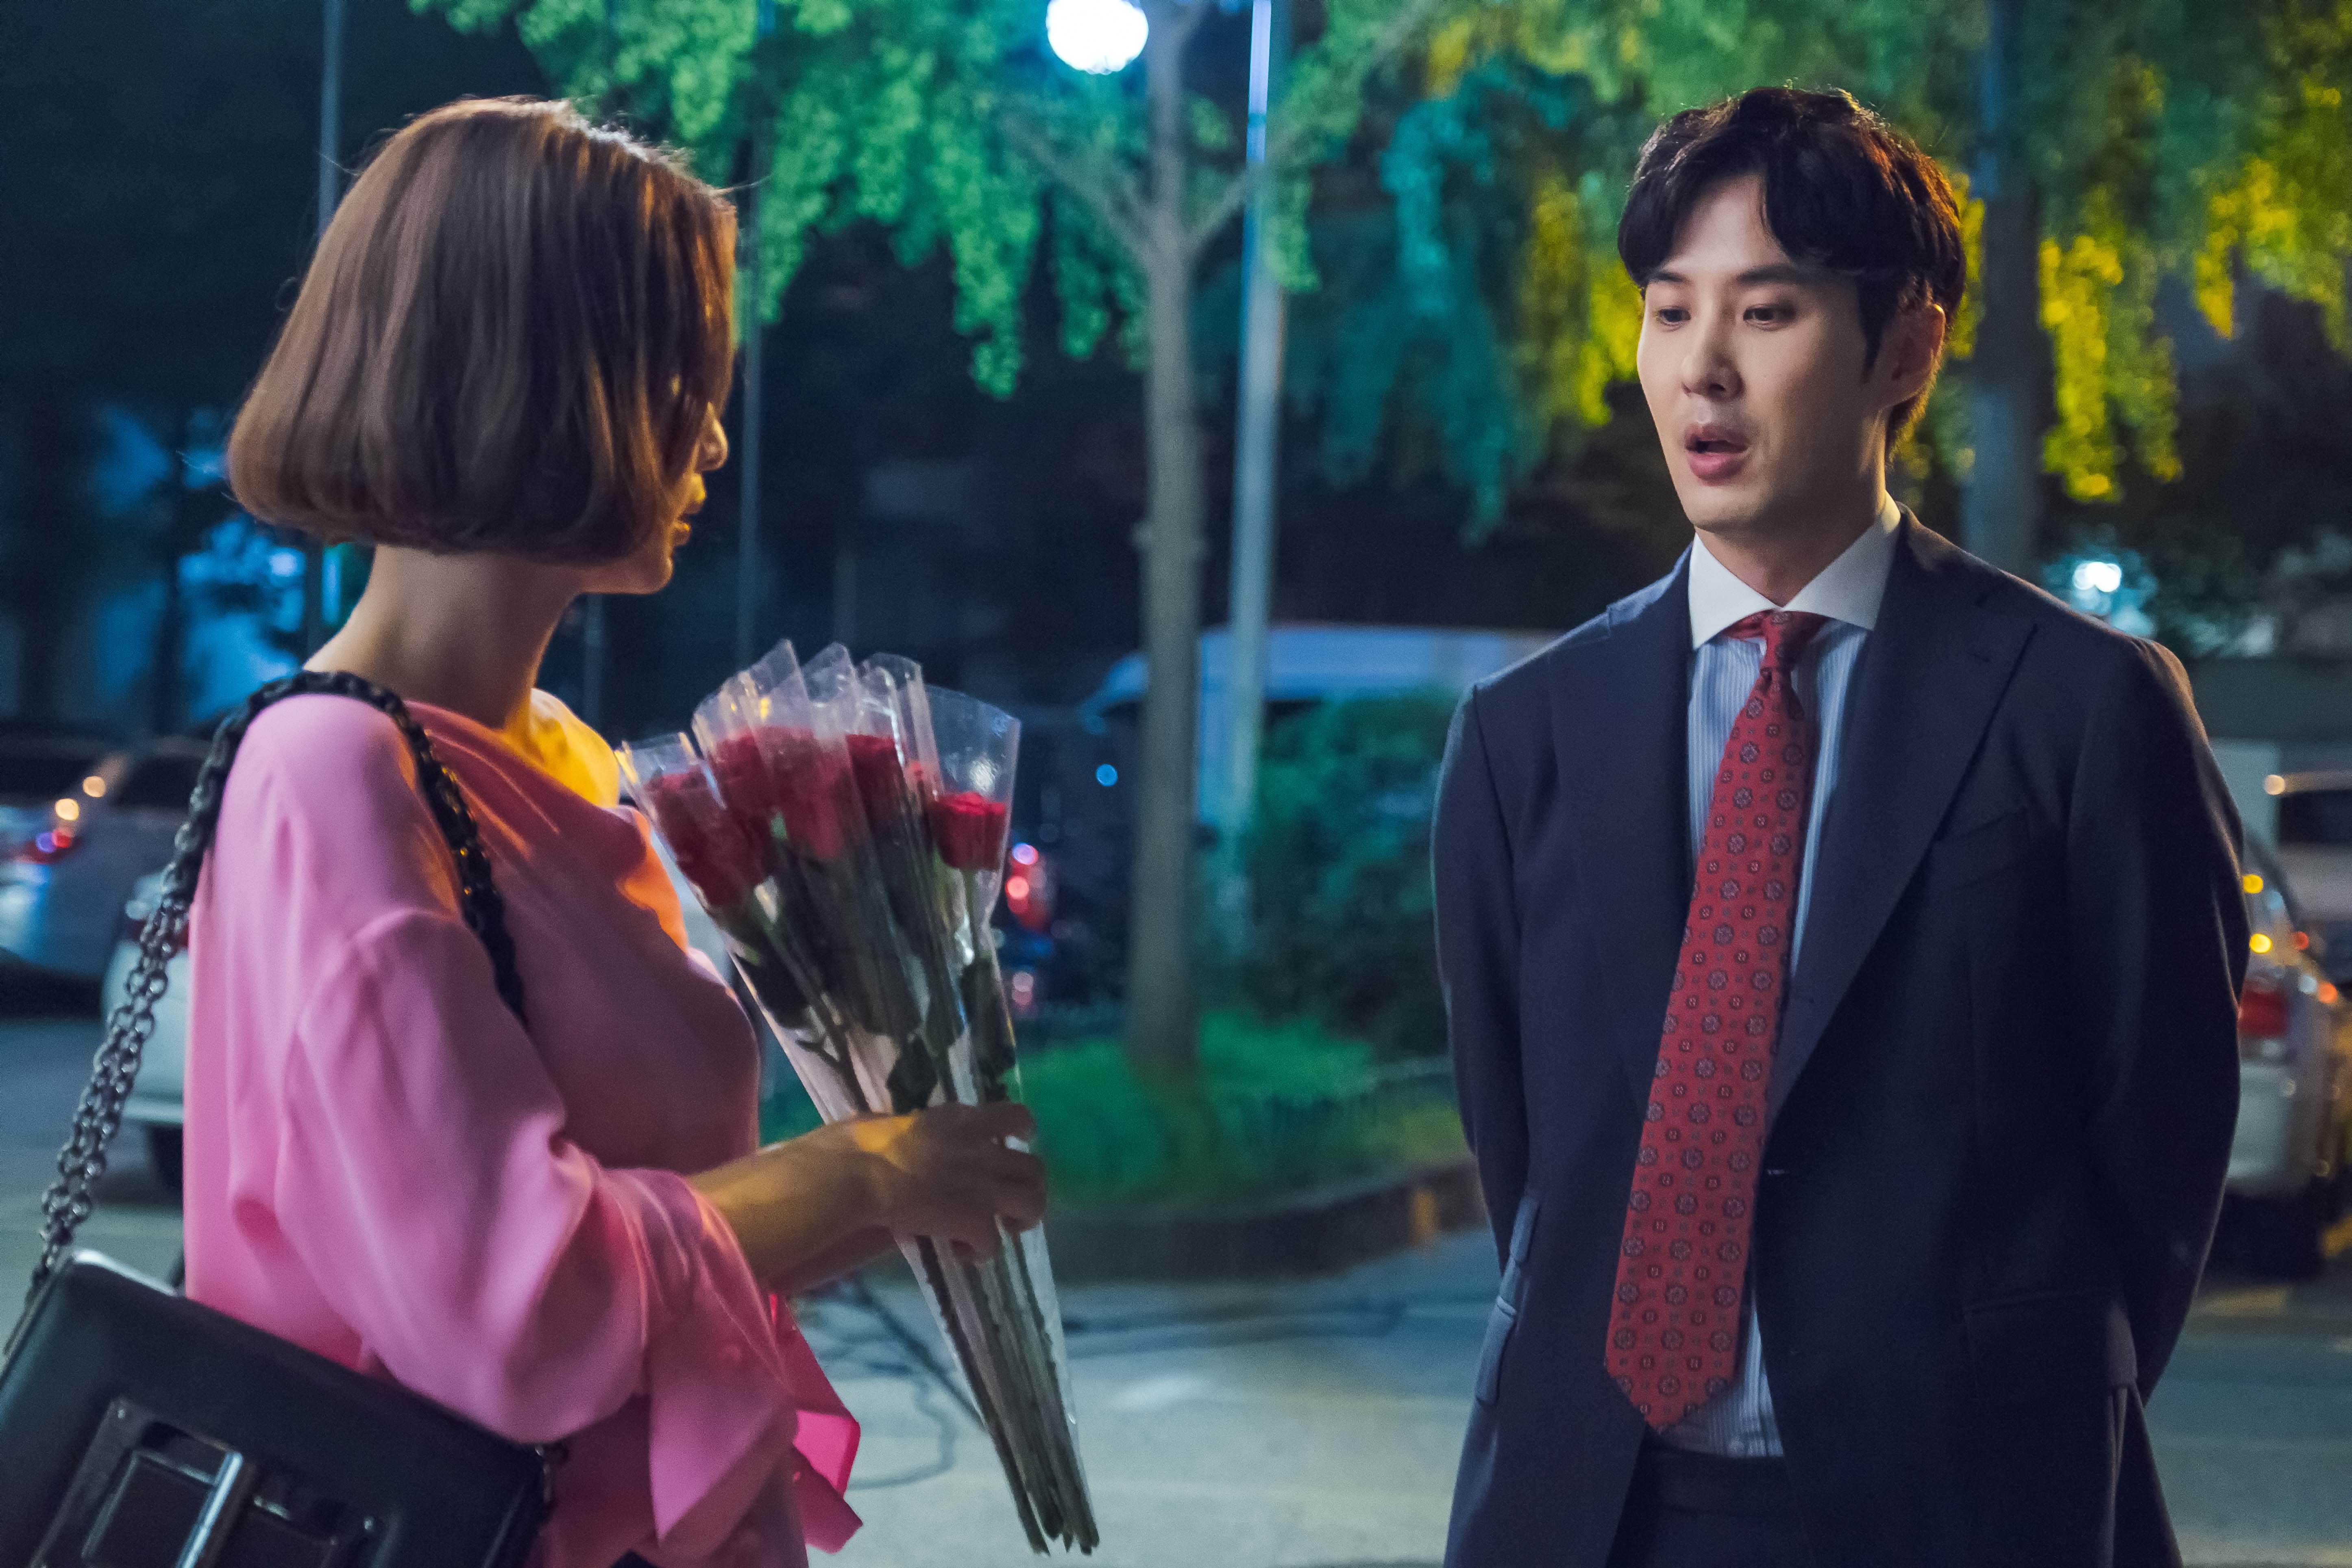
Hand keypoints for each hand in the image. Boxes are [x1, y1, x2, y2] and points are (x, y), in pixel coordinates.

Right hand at [845, 1102, 1046, 1259]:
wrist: (862, 1175)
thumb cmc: (865, 1144)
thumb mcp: (897, 1121)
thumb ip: (912, 1125)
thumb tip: (890, 1128)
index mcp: (966, 1122)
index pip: (1017, 1116)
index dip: (1024, 1130)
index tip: (1020, 1141)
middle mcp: (985, 1153)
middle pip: (1035, 1168)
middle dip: (1029, 1186)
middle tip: (1011, 1198)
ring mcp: (984, 1189)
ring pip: (1033, 1205)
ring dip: (1021, 1219)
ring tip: (1002, 1228)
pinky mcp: (973, 1222)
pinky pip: (993, 1244)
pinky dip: (981, 1251)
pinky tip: (963, 1252)